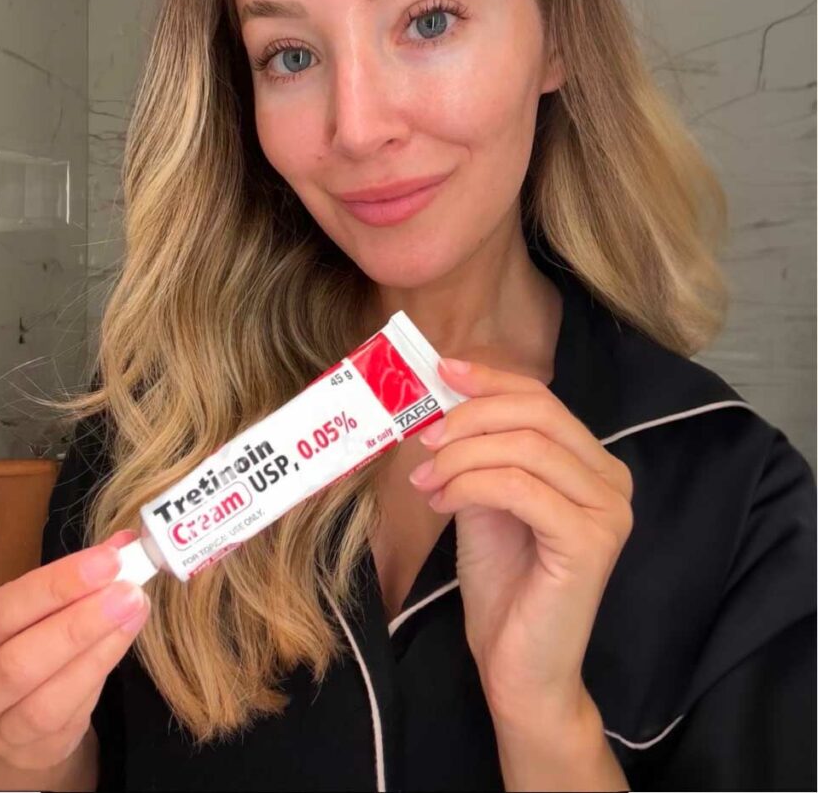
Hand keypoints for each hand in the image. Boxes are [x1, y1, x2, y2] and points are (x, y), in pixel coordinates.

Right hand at [0, 529, 148, 771]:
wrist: (8, 715)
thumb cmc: (19, 643)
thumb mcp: (29, 609)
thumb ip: (70, 577)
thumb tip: (124, 543)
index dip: (55, 585)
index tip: (106, 560)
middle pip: (18, 660)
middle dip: (79, 620)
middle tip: (127, 588)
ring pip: (43, 698)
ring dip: (95, 649)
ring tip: (134, 609)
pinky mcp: (31, 753)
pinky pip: (67, 716)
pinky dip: (99, 672)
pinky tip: (122, 639)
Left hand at [409, 359, 633, 730]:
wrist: (519, 664)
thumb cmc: (502, 581)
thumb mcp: (483, 498)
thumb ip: (477, 452)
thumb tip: (443, 398)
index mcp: (590, 463)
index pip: (540, 398)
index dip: (489, 379)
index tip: (441, 370)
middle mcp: (610, 479)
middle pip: (536, 413)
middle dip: (469, 416)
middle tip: (423, 436)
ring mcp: (608, 510)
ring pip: (525, 448)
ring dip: (461, 455)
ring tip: (425, 479)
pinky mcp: (590, 541)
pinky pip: (519, 488)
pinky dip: (470, 485)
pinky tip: (442, 501)